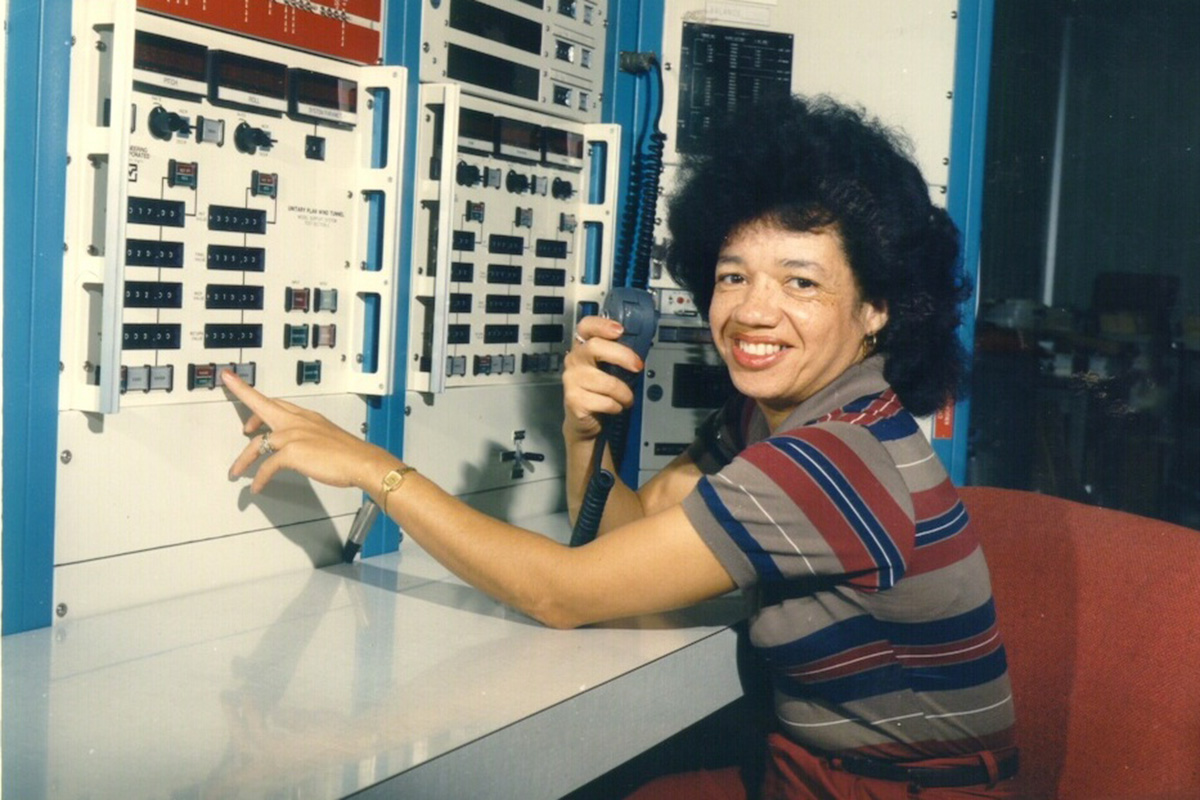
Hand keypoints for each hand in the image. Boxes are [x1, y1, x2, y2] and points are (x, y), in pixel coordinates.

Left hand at [223, 371, 396, 494]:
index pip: (277, 400)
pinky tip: (258, 485)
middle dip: (242, 393)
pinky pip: (267, 466)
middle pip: (262, 406)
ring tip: (236, 470)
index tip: (240, 380)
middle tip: (228, 383)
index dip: (255, 391)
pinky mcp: (292, 452)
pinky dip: (260, 478)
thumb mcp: (326, 437)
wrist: (362, 461)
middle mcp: (297, 421)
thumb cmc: (349, 453)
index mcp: (306, 417)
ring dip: (244, 459)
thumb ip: (308, 438)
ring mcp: (293, 435)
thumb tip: (298, 448)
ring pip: (258, 442)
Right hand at [561, 315, 644, 441]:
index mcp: (582, 347)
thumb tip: (640, 353)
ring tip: (627, 398)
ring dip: (624, 393)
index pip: (585, 326)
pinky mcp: (574, 400)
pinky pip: (606, 402)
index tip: (620, 330)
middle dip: (622, 355)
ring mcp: (572, 380)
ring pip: (607, 382)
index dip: (602, 325)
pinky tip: (615, 407)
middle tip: (638, 366)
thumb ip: (616, 356)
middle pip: (595, 347)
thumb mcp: (606, 368)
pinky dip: (617, 406)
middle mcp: (573, 360)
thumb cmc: (598, 390)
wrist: (583, 419)